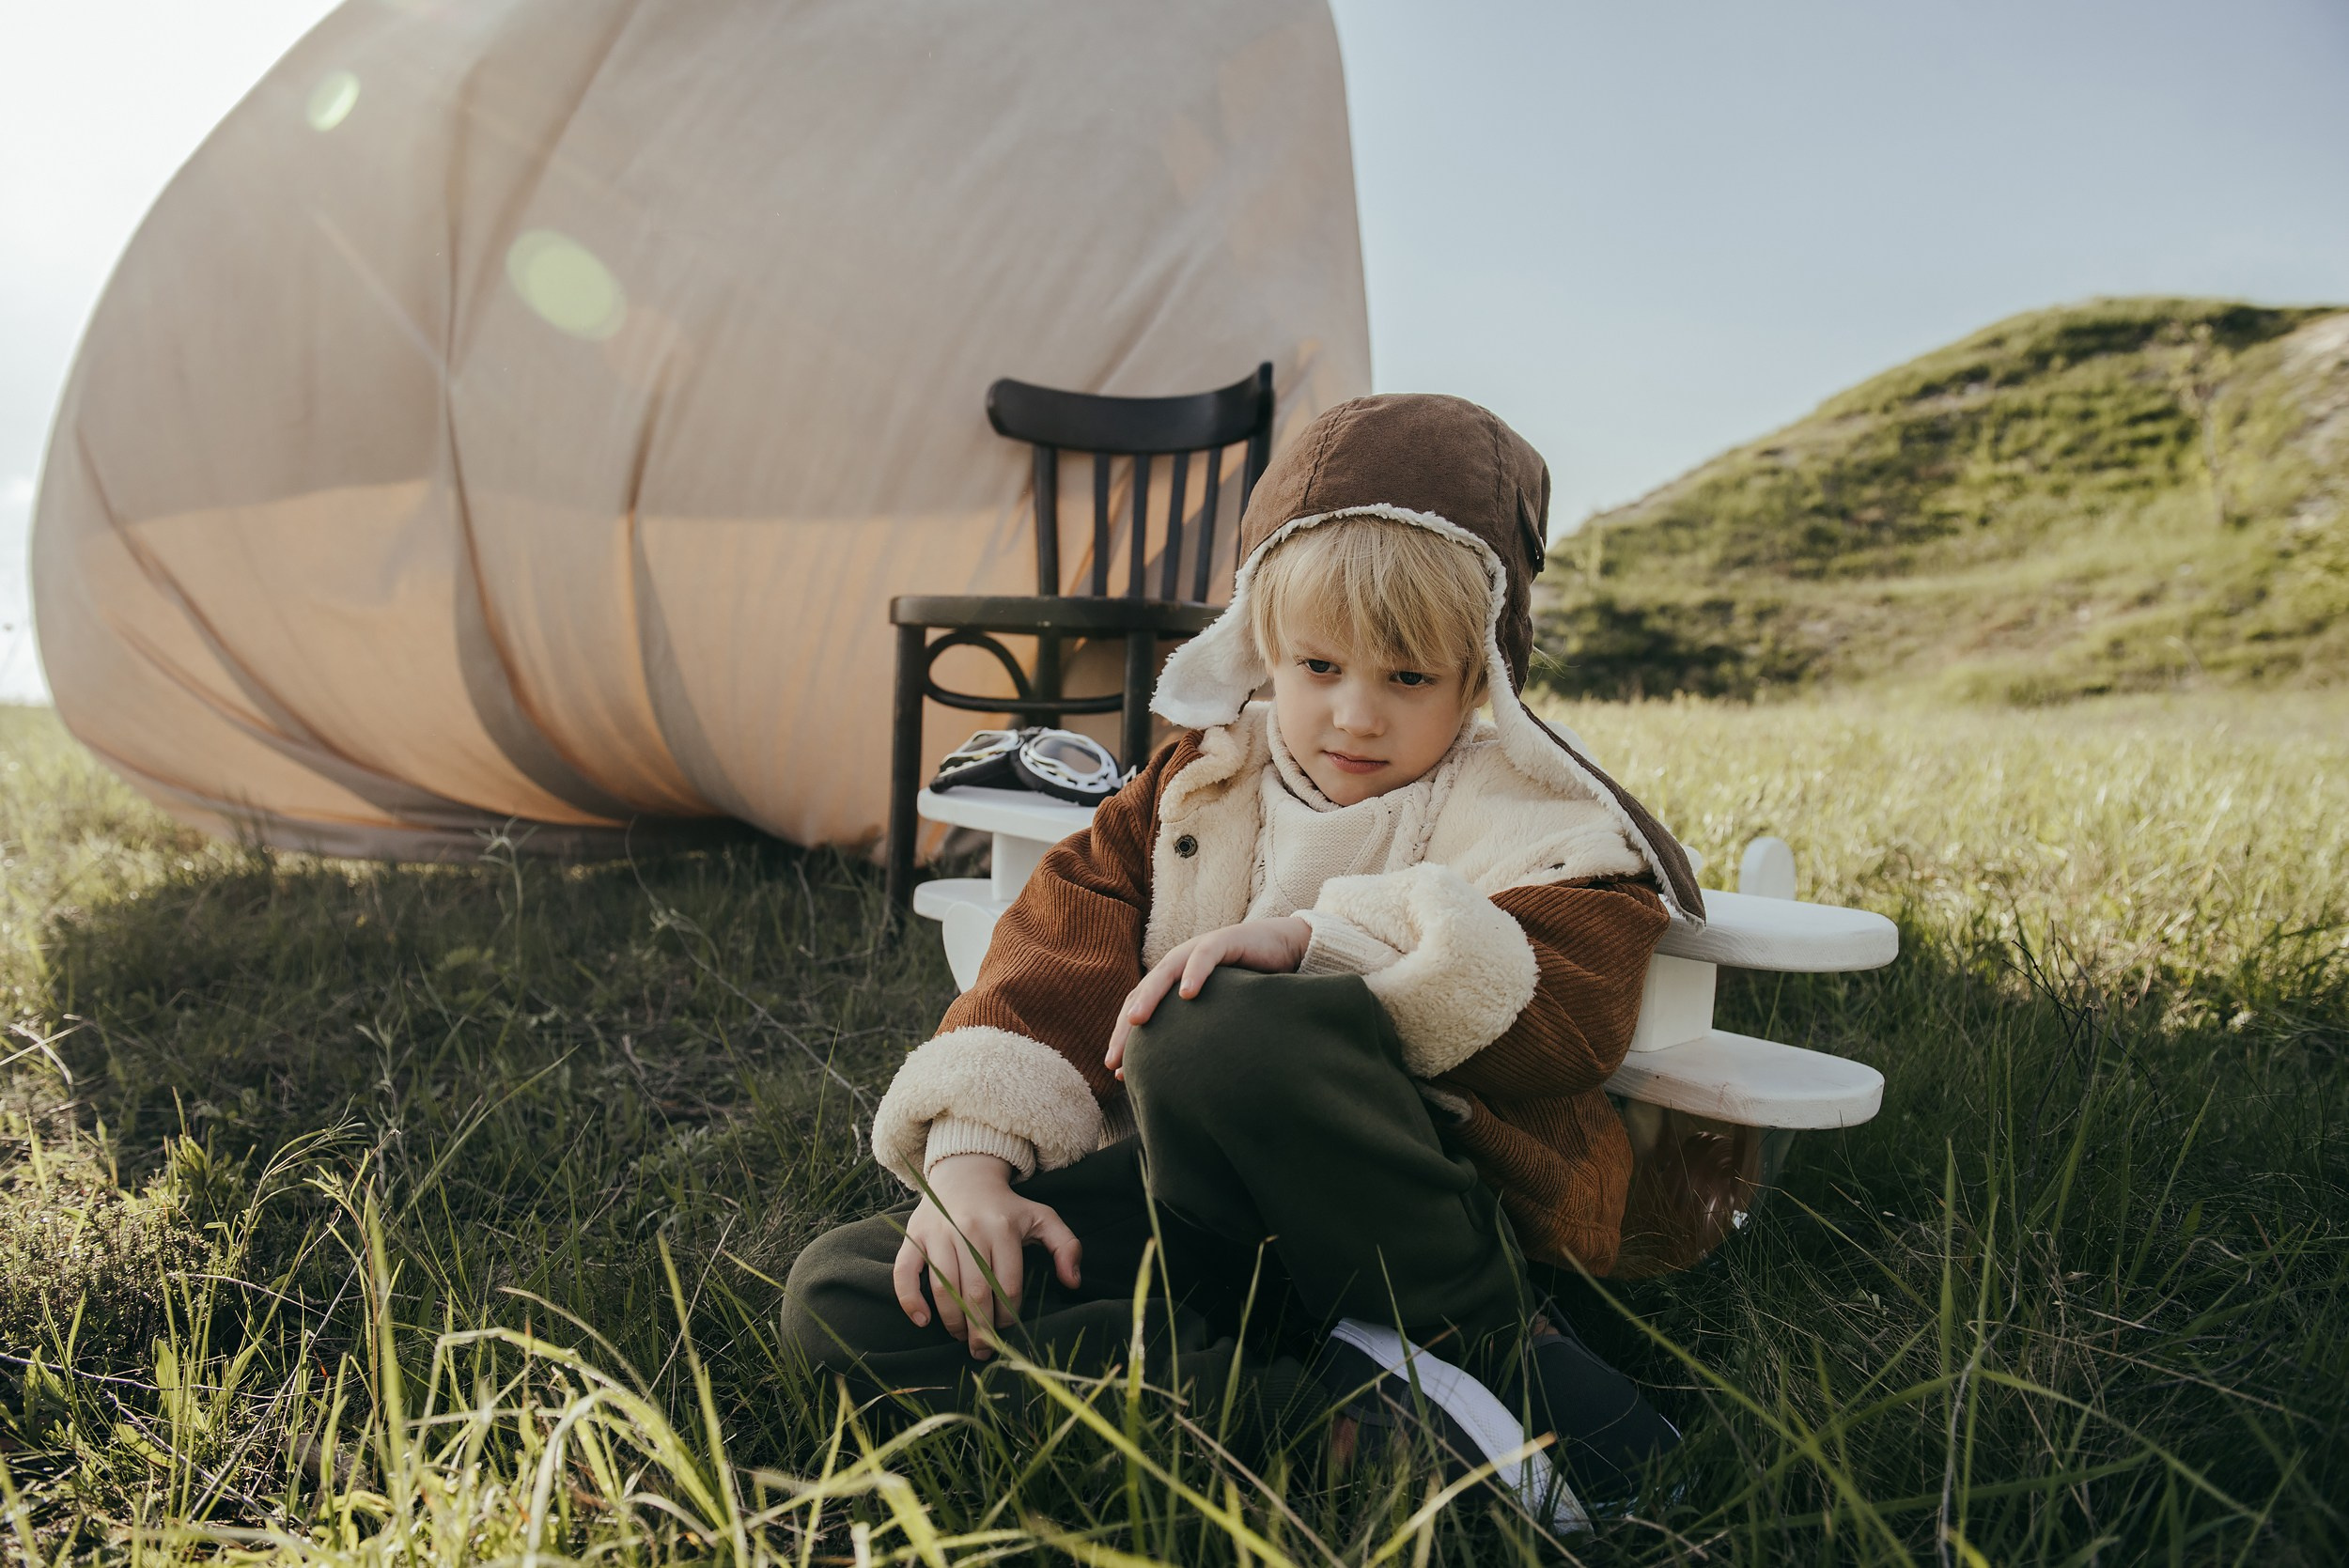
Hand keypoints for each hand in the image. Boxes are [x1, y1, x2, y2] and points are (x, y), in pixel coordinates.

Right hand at [892, 1153, 1080, 1358]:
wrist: (965, 1174)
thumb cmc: (1006, 1207)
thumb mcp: (1043, 1218)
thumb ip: (1066, 1246)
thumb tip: (1073, 1283)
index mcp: (1003, 1228)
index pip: (1007, 1286)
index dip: (1007, 1317)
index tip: (1005, 1329)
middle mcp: (969, 1230)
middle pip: (976, 1293)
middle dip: (980, 1330)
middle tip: (982, 1351)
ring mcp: (939, 1233)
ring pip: (944, 1289)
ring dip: (953, 1322)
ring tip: (961, 1337)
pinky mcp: (914, 1236)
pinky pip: (905, 1273)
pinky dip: (910, 1300)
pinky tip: (923, 1321)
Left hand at [1104, 915, 1312, 1074]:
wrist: (1283, 947)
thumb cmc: (1250, 983)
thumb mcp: (1219, 1010)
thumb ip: (1200, 1031)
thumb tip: (1186, 1075)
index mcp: (1173, 981)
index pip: (1140, 1009)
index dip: (1124, 1038)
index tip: (1116, 1071)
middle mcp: (1180, 964)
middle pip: (1143, 993)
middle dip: (1125, 1026)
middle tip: (1114, 1057)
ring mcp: (1198, 950)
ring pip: (1166, 972)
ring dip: (1149, 997)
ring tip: (1136, 1021)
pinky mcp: (1224, 941)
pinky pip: (1205, 956)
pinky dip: (1194, 972)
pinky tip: (1187, 994)